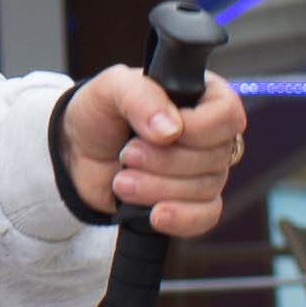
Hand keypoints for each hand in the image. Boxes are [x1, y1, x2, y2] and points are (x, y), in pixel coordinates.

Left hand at [60, 61, 244, 239]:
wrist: (78, 153)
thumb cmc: (101, 112)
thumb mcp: (111, 88)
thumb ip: (141, 96)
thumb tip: (171, 130)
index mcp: (202, 97)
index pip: (227, 114)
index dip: (198, 129)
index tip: (160, 133)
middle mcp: (210, 134)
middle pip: (215, 157)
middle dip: (165, 161)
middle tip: (127, 154)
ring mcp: (204, 171)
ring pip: (206, 188)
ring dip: (159, 188)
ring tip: (122, 181)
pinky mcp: (192, 202)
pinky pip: (206, 216)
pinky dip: (180, 218)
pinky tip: (154, 215)